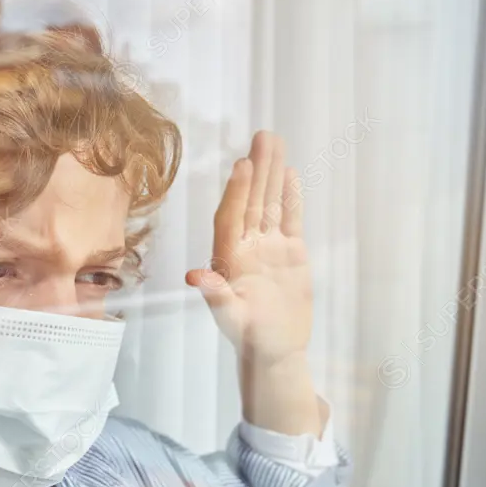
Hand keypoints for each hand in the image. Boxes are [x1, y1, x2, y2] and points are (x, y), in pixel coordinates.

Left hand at [186, 131, 321, 434]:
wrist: (275, 351)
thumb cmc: (249, 338)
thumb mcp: (231, 319)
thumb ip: (216, 296)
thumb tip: (194, 277)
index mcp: (229, 260)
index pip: (232, 219)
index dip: (236, 192)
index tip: (241, 165)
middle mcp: (247, 248)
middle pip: (251, 201)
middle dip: (257, 169)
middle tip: (262, 135)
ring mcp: (269, 248)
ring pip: (270, 204)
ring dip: (272, 174)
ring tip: (275, 142)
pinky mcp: (290, 254)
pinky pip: (290, 219)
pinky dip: (290, 197)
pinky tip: (289, 174)